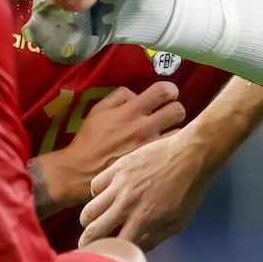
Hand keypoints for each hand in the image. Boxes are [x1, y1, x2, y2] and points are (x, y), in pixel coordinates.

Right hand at [36, 82, 186, 212]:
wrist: (82, 171)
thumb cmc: (90, 139)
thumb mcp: (99, 109)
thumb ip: (121, 96)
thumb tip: (138, 95)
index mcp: (130, 111)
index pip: (164, 91)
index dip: (169, 90)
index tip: (166, 95)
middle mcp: (144, 127)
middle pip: (179, 110)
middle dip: (175, 108)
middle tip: (167, 114)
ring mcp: (151, 146)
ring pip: (180, 131)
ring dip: (174, 129)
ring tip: (165, 132)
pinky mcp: (152, 162)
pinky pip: (172, 149)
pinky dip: (171, 146)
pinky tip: (161, 148)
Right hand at [82, 127, 215, 248]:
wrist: (193, 154)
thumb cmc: (189, 190)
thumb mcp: (177, 223)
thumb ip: (154, 240)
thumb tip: (135, 250)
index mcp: (143, 220)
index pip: (115, 245)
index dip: (108, 254)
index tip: (105, 256)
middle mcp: (127, 204)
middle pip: (94, 231)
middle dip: (87, 243)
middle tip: (87, 246)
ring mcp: (120, 184)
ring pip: (89, 210)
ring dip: (88, 221)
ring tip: (92, 223)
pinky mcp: (118, 167)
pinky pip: (95, 186)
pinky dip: (97, 195)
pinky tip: (105, 197)